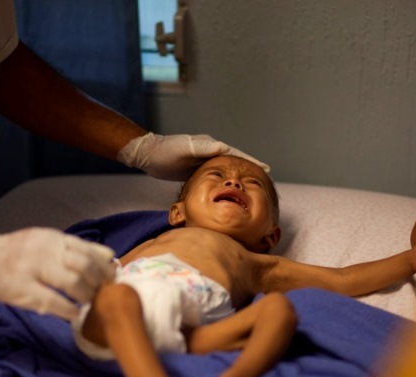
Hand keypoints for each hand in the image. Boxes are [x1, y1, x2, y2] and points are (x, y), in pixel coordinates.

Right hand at [0, 226, 114, 319]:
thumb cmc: (19, 251)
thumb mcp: (49, 241)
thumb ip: (77, 248)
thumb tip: (109, 256)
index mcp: (55, 239)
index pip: (89, 251)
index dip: (105, 268)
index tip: (111, 280)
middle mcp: (47, 251)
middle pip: (85, 266)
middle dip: (99, 283)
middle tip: (103, 295)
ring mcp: (34, 269)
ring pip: (73, 283)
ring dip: (87, 297)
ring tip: (89, 304)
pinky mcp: (23, 289)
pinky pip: (54, 302)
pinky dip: (69, 311)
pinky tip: (75, 315)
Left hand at [118, 132, 270, 179]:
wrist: (148, 155)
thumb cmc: (166, 151)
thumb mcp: (185, 148)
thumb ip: (204, 148)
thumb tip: (224, 147)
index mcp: (210, 146)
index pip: (236, 154)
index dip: (251, 161)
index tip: (266, 168)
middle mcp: (209, 152)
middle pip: (234, 162)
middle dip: (249, 169)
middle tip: (265, 179)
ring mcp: (203, 161)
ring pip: (226, 171)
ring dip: (238, 177)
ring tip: (252, 186)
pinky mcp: (196, 170)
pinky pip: (216, 177)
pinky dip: (225, 182)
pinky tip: (229, 190)